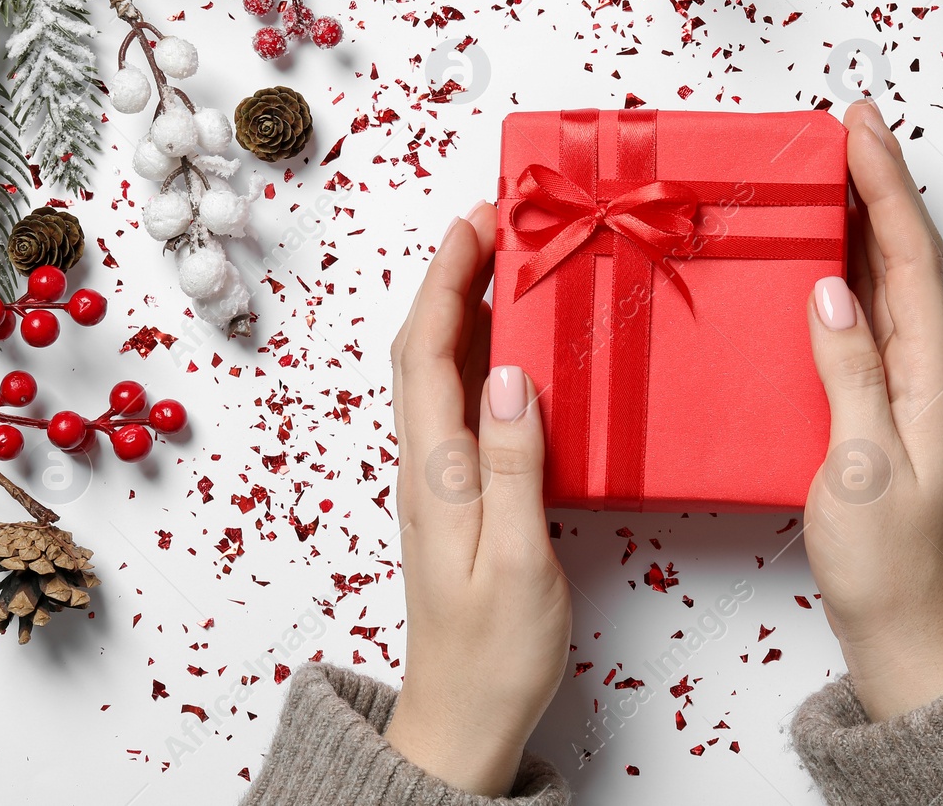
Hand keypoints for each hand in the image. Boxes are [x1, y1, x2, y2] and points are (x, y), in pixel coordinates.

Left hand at [385, 202, 571, 795]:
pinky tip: (516, 350)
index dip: (449, 278)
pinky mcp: (460, 494)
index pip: (429, 351)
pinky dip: (482, 355)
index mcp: (436, 472)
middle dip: (454, 274)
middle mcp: (427, 465)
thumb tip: (510, 373)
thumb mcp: (515, 560)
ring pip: (443, 371)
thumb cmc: (492, 653)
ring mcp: (440, 479)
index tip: (480, 220)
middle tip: (501, 222)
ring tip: (511, 263)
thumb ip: (513, 466)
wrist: (462, 721)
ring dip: (467, 308)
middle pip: (426, 347)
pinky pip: (462, 403)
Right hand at [802, 99, 942, 721]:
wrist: (903, 631)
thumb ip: (850, 375)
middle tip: (839, 126)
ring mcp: (903, 386)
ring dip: (859, 219)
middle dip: (876, 183)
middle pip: (902, 255)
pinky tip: (815, 262)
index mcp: (929, 376)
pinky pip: (862, 318)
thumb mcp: (861, 468)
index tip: (857, 128)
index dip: (886, 186)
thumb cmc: (885, 563)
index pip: (909, 258)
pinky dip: (841, 272)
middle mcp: (924, 369)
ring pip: (883, 281)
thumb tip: (828, 289)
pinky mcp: (877, 405)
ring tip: (825, 170)